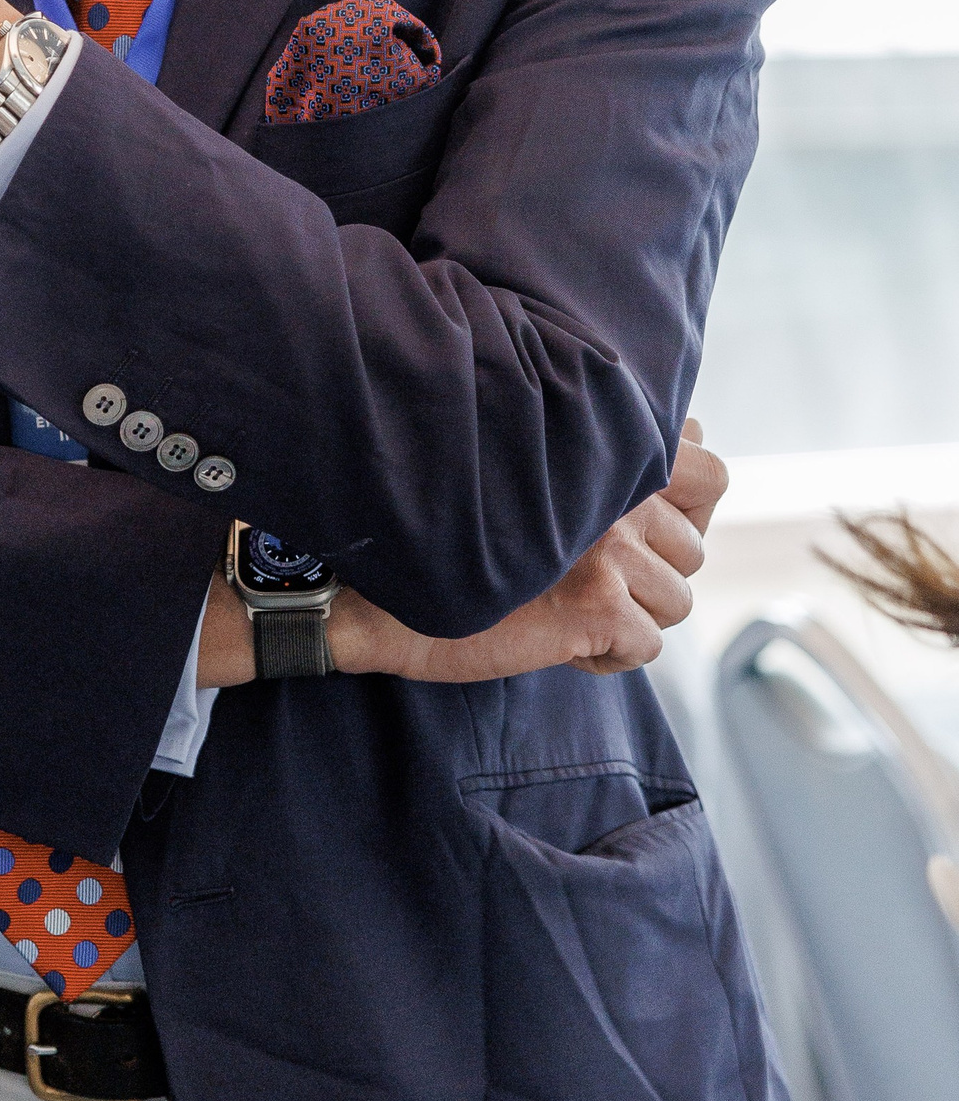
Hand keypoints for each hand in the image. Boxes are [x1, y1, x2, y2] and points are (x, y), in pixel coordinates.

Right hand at [348, 419, 723, 681]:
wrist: (389, 593)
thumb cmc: (459, 532)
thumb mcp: (541, 480)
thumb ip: (610, 465)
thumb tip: (691, 455)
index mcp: (606, 445)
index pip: (711, 471)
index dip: (689, 511)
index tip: (641, 534)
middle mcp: (617, 484)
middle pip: (695, 550)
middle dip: (656, 576)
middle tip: (599, 582)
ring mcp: (611, 542)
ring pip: (676, 602)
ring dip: (630, 618)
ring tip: (568, 607)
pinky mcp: (600, 601)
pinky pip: (647, 645)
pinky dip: (607, 655)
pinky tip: (560, 638)